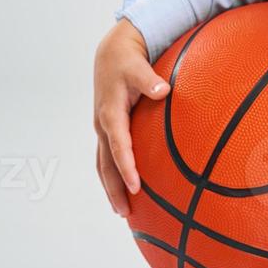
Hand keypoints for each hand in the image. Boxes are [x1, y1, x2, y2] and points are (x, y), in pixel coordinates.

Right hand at [93, 17, 170, 217]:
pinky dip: (113, 175)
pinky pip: (107, 158)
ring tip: (123, 211)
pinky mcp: (107, 129)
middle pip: (106, 164)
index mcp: (111, 113)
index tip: (135, 186)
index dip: (126, 167)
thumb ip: (150, 80)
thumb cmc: (126, 61)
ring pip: (104, 165)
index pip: (118, 146)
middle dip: (114, 189)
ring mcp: (103, 129)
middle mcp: (103, 125)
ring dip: (111, 188)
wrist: (110, 54)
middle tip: (125, 212)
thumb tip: (163, 90)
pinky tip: (124, 190)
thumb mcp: (138, 66)